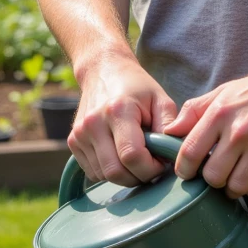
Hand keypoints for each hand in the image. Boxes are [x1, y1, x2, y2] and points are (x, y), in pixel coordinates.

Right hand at [69, 54, 178, 187]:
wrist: (103, 70)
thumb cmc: (136, 87)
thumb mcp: (160, 99)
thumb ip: (170, 125)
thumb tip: (174, 153)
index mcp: (117, 110)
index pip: (132, 156)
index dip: (151, 168)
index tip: (162, 162)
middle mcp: (93, 123)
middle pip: (115, 172)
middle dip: (138, 177)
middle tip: (151, 166)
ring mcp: (79, 134)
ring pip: (104, 175)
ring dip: (125, 175)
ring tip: (137, 158)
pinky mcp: (73, 141)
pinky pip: (93, 172)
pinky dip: (110, 171)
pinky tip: (120, 155)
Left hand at [165, 60, 247, 197]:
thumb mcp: (223, 93)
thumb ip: (193, 112)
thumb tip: (168, 132)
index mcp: (220, 113)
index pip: (190, 152)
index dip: (184, 169)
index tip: (188, 172)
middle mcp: (239, 130)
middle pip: (213, 176)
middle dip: (211, 180)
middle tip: (217, 173)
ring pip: (237, 186)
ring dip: (233, 188)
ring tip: (235, 178)